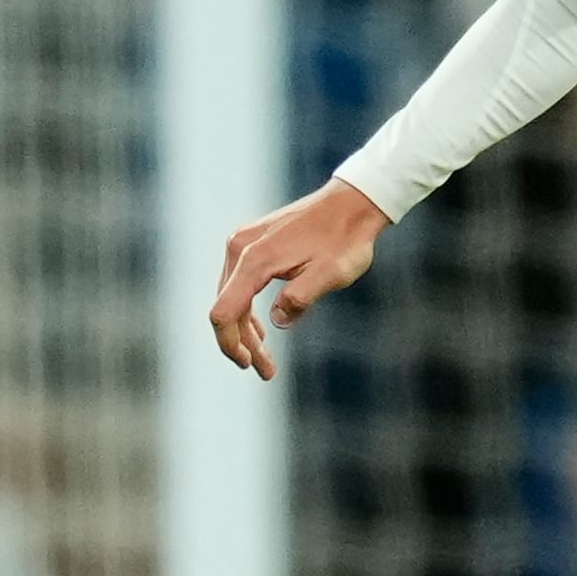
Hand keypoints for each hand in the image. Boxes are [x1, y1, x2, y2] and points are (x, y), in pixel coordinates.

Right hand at [211, 181, 389, 377]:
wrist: (352, 203)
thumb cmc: (345, 240)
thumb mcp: (330, 274)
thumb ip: (301, 298)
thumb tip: (277, 321)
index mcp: (254, 259)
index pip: (224, 311)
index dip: (229, 343)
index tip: (248, 365)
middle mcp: (240, 248)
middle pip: (226, 306)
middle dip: (241, 343)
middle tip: (266, 372)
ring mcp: (243, 242)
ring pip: (231, 296)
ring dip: (245, 330)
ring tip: (264, 359)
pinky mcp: (252, 241)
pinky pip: (239, 282)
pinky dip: (247, 309)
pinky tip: (262, 329)